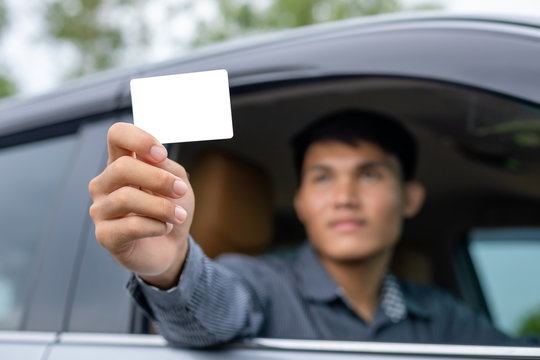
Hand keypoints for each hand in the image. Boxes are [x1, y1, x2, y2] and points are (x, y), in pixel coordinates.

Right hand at [89, 123, 194, 288]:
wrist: (171, 246)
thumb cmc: (170, 209)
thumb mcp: (176, 181)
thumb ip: (165, 167)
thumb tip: (154, 161)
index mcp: (121, 163)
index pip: (117, 135)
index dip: (139, 139)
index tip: (161, 154)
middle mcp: (104, 183)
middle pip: (122, 168)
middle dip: (158, 179)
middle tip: (181, 191)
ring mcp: (100, 209)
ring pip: (126, 198)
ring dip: (162, 207)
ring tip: (178, 215)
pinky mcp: (105, 235)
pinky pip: (131, 226)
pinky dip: (157, 226)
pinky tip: (164, 228)